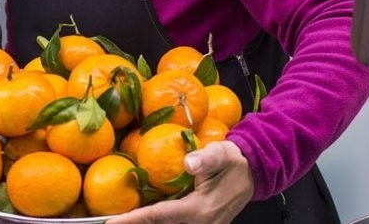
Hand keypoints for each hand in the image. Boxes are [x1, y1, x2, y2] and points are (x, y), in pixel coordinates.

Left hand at [106, 141, 252, 223]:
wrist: (255, 171)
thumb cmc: (234, 160)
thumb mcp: (221, 153)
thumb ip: (206, 158)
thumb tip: (189, 162)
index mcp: (200, 209)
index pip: (160, 216)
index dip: (135, 219)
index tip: (113, 221)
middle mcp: (201, 223)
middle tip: (114, 221)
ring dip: (148, 223)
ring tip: (125, 220)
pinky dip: (160, 222)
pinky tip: (146, 217)